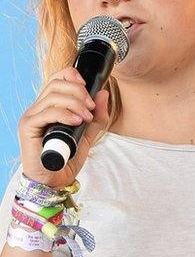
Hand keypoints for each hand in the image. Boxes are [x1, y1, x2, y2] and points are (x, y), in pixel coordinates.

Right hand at [18, 67, 109, 189]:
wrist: (56, 180)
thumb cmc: (67, 157)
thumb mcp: (88, 134)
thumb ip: (97, 116)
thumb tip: (103, 93)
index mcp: (50, 106)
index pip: (57, 79)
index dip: (73, 76)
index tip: (89, 87)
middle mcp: (38, 108)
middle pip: (56, 83)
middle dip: (79, 92)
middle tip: (91, 108)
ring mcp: (32, 117)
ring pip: (52, 96)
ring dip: (75, 103)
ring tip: (86, 117)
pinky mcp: (28, 127)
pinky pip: (46, 113)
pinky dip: (64, 114)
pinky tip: (76, 122)